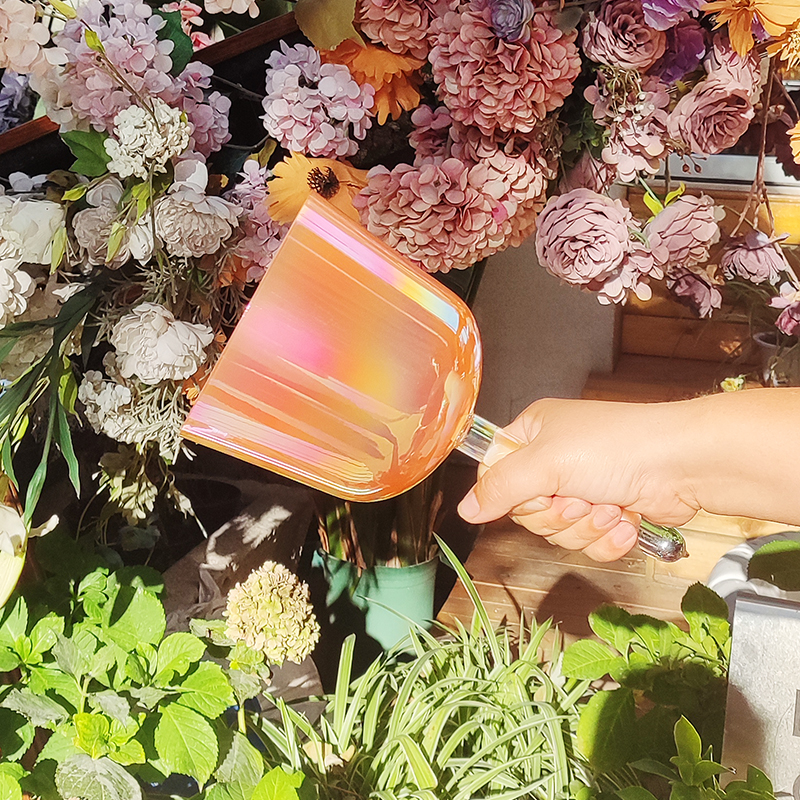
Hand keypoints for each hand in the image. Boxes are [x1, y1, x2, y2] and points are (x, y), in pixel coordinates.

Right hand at [458, 398, 699, 561]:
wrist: (683, 464)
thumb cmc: (616, 446)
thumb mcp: (545, 463)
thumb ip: (500, 488)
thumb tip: (465, 509)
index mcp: (533, 434)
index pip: (496, 473)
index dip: (510, 494)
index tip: (533, 493)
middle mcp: (555, 459)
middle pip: (528, 512)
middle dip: (557, 514)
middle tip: (578, 499)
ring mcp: (583, 487)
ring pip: (558, 532)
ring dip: (586, 527)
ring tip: (610, 506)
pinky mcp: (609, 513)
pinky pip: (588, 543)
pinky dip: (607, 539)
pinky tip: (625, 521)